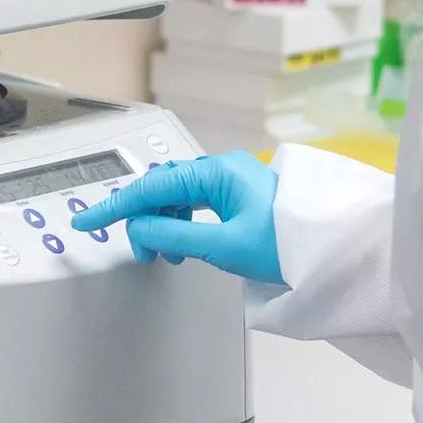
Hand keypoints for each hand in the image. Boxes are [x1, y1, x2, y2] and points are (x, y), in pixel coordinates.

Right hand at [71, 150, 284, 284]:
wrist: (334, 247)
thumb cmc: (289, 242)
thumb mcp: (225, 246)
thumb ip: (175, 236)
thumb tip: (140, 229)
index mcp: (216, 172)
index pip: (151, 186)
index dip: (115, 206)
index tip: (88, 221)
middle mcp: (222, 169)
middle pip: (163, 187)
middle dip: (142, 217)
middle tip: (140, 251)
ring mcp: (231, 181)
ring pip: (177, 196)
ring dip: (163, 223)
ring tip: (166, 253)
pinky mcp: (239, 195)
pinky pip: (196, 203)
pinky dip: (182, 223)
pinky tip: (184, 244)